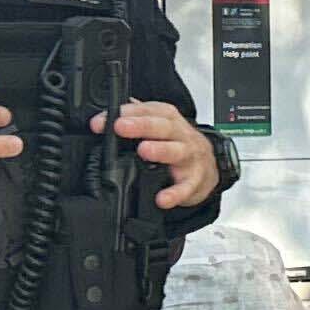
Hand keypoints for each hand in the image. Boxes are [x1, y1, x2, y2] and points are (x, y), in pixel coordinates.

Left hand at [99, 98, 219, 211]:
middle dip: (141, 125)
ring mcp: (189, 157)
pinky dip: (174, 193)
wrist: (208, 166)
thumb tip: (103, 115)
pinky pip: (185, 187)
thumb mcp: (159, 125)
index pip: (147, 110)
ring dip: (161, 150)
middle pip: (163, 126)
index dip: (125, 113)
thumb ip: (134, 118)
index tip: (101, 121)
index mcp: (169, 119)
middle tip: (121, 127)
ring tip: (144, 151)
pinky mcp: (194, 181)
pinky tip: (161, 198)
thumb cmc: (179, 144)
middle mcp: (180, 135)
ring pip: (177, 151)